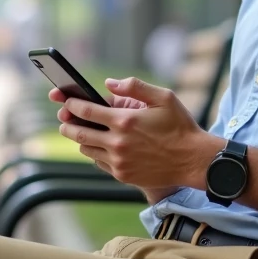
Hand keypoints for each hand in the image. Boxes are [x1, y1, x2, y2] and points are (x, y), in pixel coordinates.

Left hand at [51, 77, 221, 190]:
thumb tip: (109, 83)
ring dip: (81, 139)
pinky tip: (101, 146)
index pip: (86, 110)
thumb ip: (134, 87)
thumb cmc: (180, 126)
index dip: (71, 104)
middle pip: (79, 133)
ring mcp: (119, 161)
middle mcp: (118, 143)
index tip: (65, 101)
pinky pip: (99, 163)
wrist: (193, 161)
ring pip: (87, 149)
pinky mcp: (122, 175)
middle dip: (67, 124)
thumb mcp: (163, 97)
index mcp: (125, 120)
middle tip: (63, 119)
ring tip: (82, 131)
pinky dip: (96, 153)